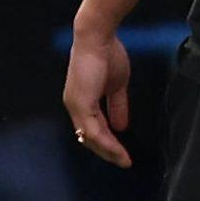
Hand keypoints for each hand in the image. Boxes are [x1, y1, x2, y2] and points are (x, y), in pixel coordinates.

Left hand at [63, 29, 134, 168]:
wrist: (98, 38)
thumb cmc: (107, 55)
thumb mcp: (117, 86)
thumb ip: (117, 106)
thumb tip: (122, 127)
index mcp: (82, 102)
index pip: (93, 128)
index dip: (108, 142)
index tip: (122, 153)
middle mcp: (75, 106)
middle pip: (89, 137)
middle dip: (107, 152)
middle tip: (124, 162)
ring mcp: (76, 106)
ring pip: (90, 137)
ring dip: (108, 151)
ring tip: (124, 160)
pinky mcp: (81, 103)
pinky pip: (93, 130)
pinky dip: (106, 142)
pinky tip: (118, 149)